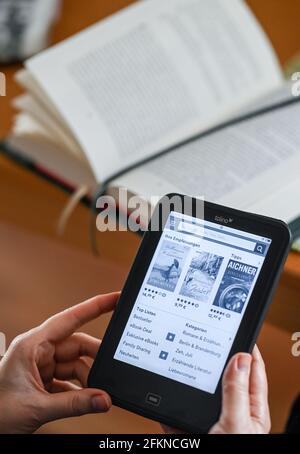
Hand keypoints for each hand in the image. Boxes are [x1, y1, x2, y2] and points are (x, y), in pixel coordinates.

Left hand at [0, 293, 118, 433]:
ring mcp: (40, 366)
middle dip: (95, 359)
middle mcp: (37, 351)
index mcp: (31, 345)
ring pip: (74, 364)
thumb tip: (103, 399)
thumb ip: (74, 404)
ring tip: (95, 395)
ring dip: (87, 380)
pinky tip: (85, 399)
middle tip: (112, 370)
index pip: (70, 319)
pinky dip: (78, 390)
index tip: (115, 298)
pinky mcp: (42, 381)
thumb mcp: (36, 407)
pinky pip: (68, 380)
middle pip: (76, 345)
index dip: (95, 306)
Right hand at [163, 346, 270, 433]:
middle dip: (211, 362)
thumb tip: (240, 358)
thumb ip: (237, 392)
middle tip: (201, 342)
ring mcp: (209, 422)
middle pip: (222, 378)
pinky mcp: (188, 430)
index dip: (246, 350)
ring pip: (196, 393)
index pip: (252, 372)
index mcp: (250, 411)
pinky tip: (163, 394)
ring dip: (186, 383)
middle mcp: (231, 414)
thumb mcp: (237, 423)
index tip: (236, 331)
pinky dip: (168, 404)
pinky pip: (176, 412)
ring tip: (178, 366)